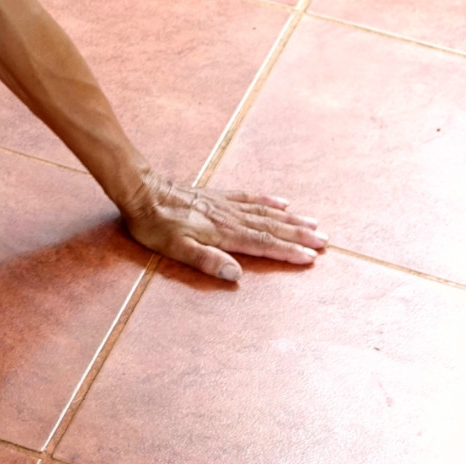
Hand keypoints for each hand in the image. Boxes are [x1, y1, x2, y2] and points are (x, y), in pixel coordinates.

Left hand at [120, 171, 326, 280]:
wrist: (140, 191)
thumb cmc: (155, 225)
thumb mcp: (175, 249)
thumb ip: (206, 260)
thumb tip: (236, 275)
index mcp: (223, 233)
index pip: (262, 243)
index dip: (288, 251)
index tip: (312, 257)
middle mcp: (229, 217)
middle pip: (271, 227)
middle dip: (299, 235)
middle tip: (326, 241)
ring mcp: (224, 204)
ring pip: (265, 212)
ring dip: (291, 219)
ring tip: (313, 223)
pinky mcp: (216, 196)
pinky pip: (249, 197)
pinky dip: (268, 201)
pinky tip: (282, 202)